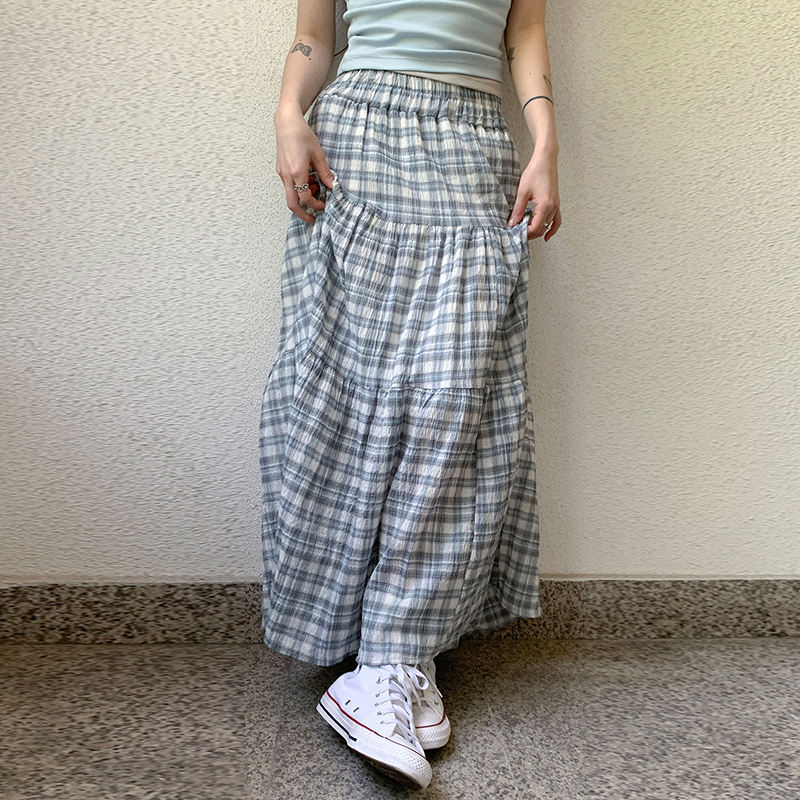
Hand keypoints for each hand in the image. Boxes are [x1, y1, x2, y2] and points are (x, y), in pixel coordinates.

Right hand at [274, 106, 335, 222]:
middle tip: (312, 219)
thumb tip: (333, 186)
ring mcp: (281, 173)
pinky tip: (308, 178)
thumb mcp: (318, 154)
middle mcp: (286, 175)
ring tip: (315, 187)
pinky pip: (288, 186)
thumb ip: (325, 172)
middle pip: (292, 204)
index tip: (324, 206)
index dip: (316, 205)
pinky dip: (298, 188)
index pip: (306, 198)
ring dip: (302, 198)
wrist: (286, 122)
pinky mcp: (280, 170)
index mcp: (297, 172)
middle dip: (302, 214)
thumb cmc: (302, 134)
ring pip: (290, 195)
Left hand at [507, 151, 560, 241]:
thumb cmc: (535, 172)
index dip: (525, 232)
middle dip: (530, 233)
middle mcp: (553, 207)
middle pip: (542, 228)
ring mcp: (556, 205)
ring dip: (538, 230)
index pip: (535, 227)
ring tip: (527, 232)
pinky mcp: (556, 203)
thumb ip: (518, 209)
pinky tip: (546, 235)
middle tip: (518, 233)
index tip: (515, 231)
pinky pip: (557, 220)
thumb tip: (512, 222)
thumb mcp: (522, 192)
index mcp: (545, 205)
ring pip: (548, 225)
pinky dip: (552, 229)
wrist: (545, 160)